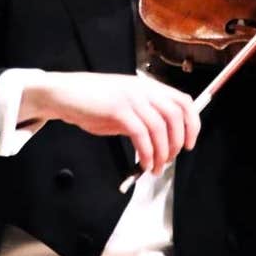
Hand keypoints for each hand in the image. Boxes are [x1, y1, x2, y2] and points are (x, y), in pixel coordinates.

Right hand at [20, 71, 200, 173]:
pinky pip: (141, 134)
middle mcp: (143, 89)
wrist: (63, 94)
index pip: (183, 101)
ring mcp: (131, 97)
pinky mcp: (117, 108)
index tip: (189, 144)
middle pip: (176, 114)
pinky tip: (143, 164)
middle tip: (170, 160)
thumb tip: (160, 142)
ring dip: (162, 153)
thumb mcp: (123, 106)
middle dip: (178, 142)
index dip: (192, 124)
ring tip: (155, 168)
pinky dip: (146, 153)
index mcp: (147, 87)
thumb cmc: (90, 102)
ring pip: (160, 127)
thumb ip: (142, 118)